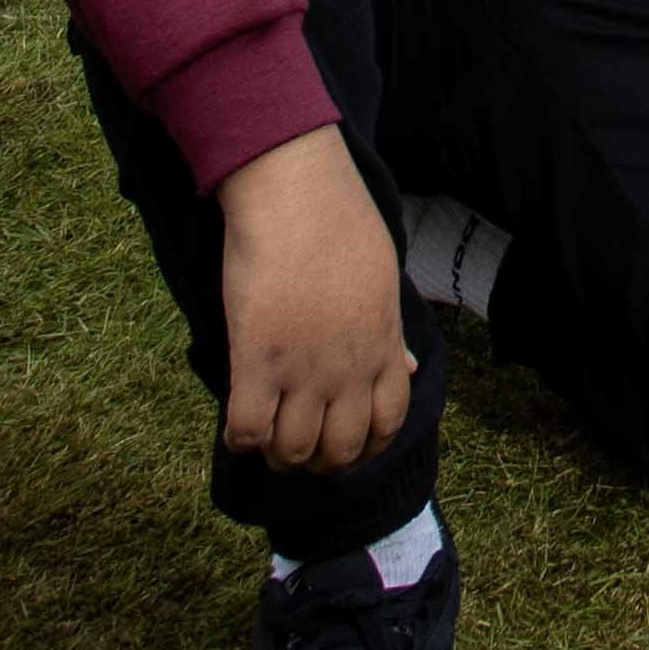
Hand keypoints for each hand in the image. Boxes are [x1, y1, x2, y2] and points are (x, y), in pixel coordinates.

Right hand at [218, 124, 414, 473]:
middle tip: (298, 443)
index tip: (342, 441)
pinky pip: (248, 431)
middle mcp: (349, 366)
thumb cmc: (340, 223)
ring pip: (293, 451)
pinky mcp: (257, 359)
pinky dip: (241, 438)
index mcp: (383, 344)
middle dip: (318, 461)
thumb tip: (408, 368)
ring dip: (278, 453)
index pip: (387, 424)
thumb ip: (390, 332)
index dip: (364, 447)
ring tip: (267, 435)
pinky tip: (239, 421)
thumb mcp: (383, 277)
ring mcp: (304, 367)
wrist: (295, 189)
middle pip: (339, 451)